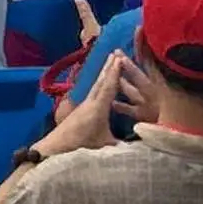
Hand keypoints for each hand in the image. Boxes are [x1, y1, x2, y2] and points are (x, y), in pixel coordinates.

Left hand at [41, 46, 133, 160]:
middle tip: (115, 53)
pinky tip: (102, 84)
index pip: (109, 87)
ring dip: (104, 74)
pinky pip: (94, 93)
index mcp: (97, 108)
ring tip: (110, 63)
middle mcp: (90, 103)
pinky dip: (100, 84)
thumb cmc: (82, 147)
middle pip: (101, 82)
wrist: (55, 149)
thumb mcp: (107, 146)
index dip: (115, 73)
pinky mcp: (81, 110)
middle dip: (109, 68)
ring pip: (97, 86)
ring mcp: (84, 105)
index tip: (120, 59)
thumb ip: (125, 144)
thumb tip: (146, 146)